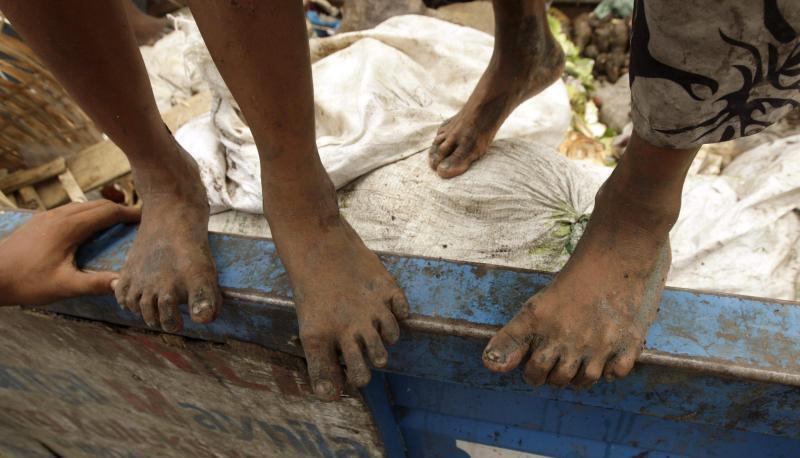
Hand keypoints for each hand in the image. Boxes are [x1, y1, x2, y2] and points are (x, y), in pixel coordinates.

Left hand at [0, 200, 139, 305]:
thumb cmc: (26, 281)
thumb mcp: (64, 286)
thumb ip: (96, 284)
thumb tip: (123, 285)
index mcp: (70, 226)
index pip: (108, 212)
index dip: (130, 213)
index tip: (146, 218)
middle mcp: (59, 215)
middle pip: (97, 205)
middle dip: (119, 209)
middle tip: (137, 220)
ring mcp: (47, 216)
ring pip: (83, 206)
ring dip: (102, 210)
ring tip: (116, 222)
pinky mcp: (38, 221)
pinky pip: (70, 210)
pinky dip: (86, 214)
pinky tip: (87, 228)